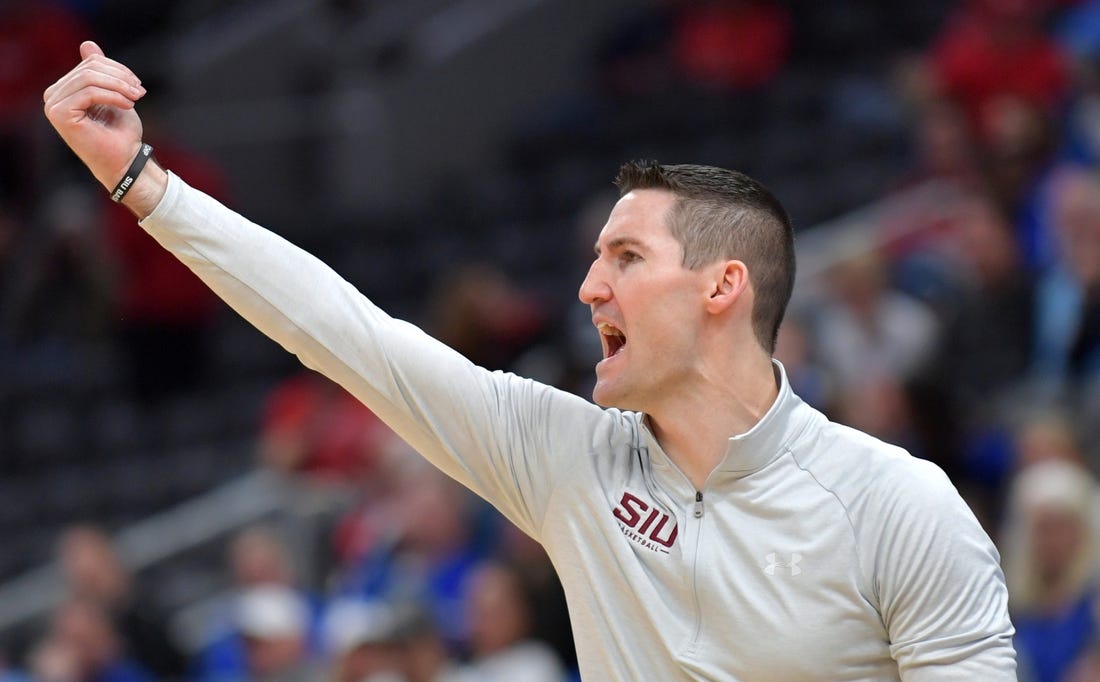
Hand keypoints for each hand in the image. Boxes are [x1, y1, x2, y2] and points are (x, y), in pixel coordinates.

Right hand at [43, 41, 166, 215]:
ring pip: (90, 78)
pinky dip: (114, 96)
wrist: (126, 162)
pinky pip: (89, 92)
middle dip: (120, 77)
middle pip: (90, 69)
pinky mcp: (60, 114)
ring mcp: (53, 105)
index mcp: (64, 90)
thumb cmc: (120, 133)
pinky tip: (128, 105)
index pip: (90, 64)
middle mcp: (53, 96)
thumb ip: (99, 72)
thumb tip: (87, 44)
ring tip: (137, 98)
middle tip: (140, 92)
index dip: (117, 69)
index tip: (137, 85)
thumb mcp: (114, 95)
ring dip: (120, 86)